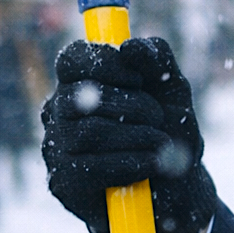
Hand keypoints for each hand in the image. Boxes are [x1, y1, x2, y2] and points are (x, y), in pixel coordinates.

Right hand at [41, 37, 216, 232]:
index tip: (138, 78)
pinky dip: (129, 164)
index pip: (72, 58)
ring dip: (137, 136)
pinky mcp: (62, 183)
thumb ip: (157, 58)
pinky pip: (90, 168)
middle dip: (133, 105)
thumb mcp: (173, 89)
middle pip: (81, 96)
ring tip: (160, 143)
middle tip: (157, 118)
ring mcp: (56, 148)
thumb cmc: (169, 131)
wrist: (177, 187)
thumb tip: (129, 46)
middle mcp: (59, 112)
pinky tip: (149, 165)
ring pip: (88, 133)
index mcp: (80, 82)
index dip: (105, 63)